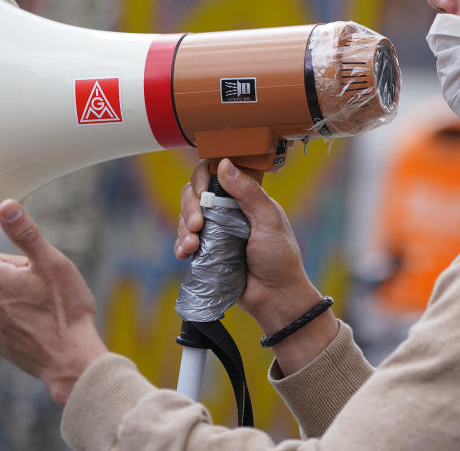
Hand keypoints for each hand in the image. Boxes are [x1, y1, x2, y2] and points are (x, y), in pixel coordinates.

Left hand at [0, 200, 107, 405]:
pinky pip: (0, 316)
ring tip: (44, 305)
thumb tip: (5, 206)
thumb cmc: (66, 309)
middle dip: (13, 269)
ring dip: (15, 293)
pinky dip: (16, 314)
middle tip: (44, 282)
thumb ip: (25, 233)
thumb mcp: (52, 263)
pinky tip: (38, 322)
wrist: (71, 359)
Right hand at [176, 159, 321, 332]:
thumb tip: (224, 163)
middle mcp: (227, 212)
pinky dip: (180, 245)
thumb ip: (248, 192)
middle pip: (194, 195)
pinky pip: (184, 242)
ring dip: (183, 228)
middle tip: (197, 225)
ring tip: (191, 246)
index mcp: (244, 199)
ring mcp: (215, 232)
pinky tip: (184, 253)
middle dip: (189, 207)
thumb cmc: (279, 257)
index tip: (203, 193)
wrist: (275, 296)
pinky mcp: (207, 252)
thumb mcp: (269, 220)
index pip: (215, 176)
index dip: (203, 179)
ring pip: (186, 218)